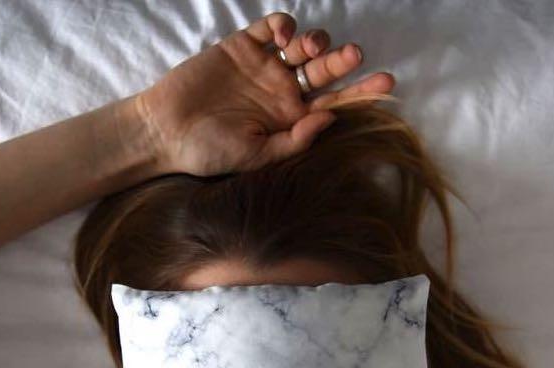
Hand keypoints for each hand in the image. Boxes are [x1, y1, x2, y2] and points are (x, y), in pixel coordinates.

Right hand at [131, 11, 395, 177]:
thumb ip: (295, 139)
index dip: (361, 94)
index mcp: (291, 120)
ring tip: (309, 49)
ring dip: (316, 42)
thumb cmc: (210, 152)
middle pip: (325, 73)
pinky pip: (273, 28)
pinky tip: (286, 35)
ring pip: (303, 47)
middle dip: (343, 63)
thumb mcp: (257, 156)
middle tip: (355, 56)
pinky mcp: (243, 46)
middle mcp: (283, 92)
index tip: (387, 85)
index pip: (334, 104)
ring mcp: (265, 67)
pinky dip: (286, 25)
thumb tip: (330, 118)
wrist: (166, 130)